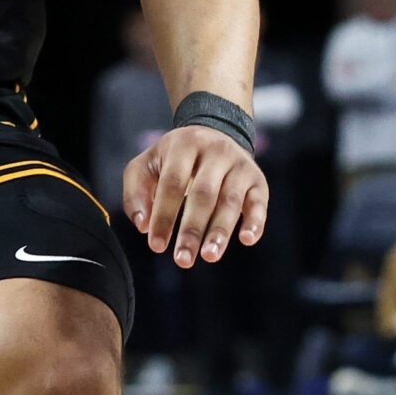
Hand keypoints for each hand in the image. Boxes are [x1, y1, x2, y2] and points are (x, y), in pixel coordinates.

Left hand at [123, 125, 268, 268]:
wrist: (215, 134)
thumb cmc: (173, 161)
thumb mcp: (147, 165)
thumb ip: (136, 193)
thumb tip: (144, 227)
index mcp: (184, 144)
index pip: (173, 183)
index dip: (164, 215)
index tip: (156, 246)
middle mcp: (216, 151)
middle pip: (204, 194)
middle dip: (192, 229)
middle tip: (183, 260)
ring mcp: (239, 164)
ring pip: (231, 200)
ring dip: (220, 231)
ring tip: (209, 256)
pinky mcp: (257, 179)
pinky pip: (259, 202)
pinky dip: (255, 221)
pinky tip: (247, 240)